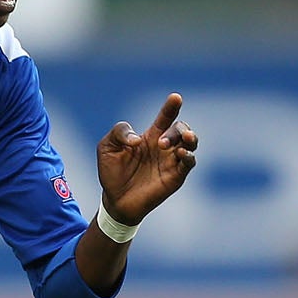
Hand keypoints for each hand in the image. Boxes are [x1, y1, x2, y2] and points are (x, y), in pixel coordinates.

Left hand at [97, 92, 197, 225]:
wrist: (115, 200)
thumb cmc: (111, 172)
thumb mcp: (107, 147)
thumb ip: (119, 133)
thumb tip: (137, 139)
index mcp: (150, 136)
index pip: (165, 117)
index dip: (171, 107)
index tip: (176, 97)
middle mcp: (164, 147)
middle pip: (181, 129)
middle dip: (177, 130)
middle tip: (161, 142)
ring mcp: (171, 161)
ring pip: (191, 143)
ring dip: (189, 138)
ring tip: (183, 140)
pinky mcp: (175, 177)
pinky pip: (189, 163)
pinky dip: (189, 156)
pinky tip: (181, 154)